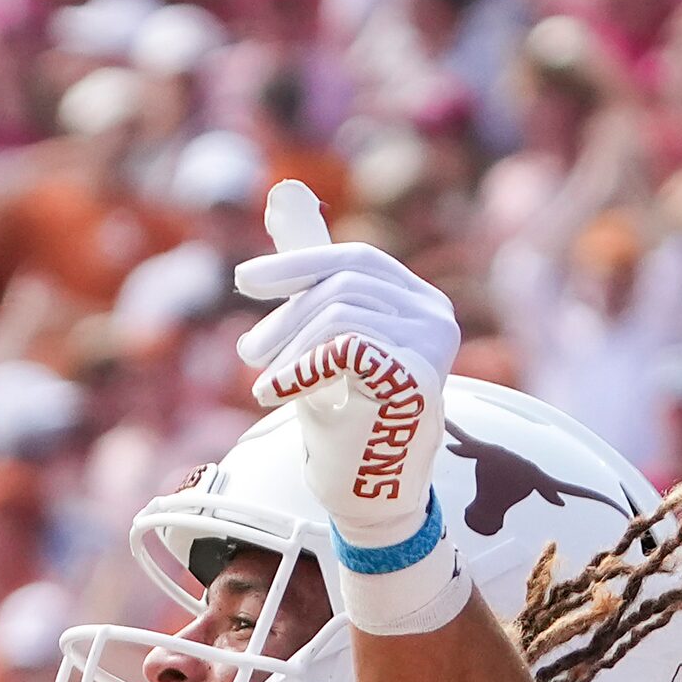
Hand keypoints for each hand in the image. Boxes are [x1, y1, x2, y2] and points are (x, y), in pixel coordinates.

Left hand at [232, 183, 458, 551]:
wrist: (364, 490)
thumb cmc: (342, 413)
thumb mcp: (318, 334)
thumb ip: (309, 268)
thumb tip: (284, 191)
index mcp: (419, 301)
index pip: (356, 260)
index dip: (297, 264)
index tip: (244, 281)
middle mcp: (436, 318)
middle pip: (345, 284)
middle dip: (285, 315)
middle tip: (247, 353)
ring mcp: (433, 348)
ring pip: (340, 314)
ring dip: (288, 348)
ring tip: (263, 383)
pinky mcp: (418, 379)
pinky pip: (343, 347)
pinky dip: (298, 368)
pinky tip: (275, 393)